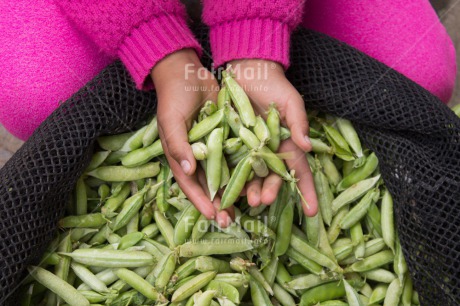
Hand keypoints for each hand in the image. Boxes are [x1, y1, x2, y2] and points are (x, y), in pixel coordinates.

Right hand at [151, 49, 231, 226]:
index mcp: (180, 155)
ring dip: (234, 190)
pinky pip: (236, 155)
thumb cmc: (174, 96)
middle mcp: (197, 156)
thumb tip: (188, 170)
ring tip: (246, 207)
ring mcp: (213, 147)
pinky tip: (256, 180)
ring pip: (224, 174)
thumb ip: (178, 144)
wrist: (188, 73)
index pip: (190, 183)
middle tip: (230, 221)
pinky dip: (244, 167)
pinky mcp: (228, 136)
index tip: (212, 215)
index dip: (200, 200)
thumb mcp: (171, 120)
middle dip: (219, 203)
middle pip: (208, 184)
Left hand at [228, 59, 317, 215]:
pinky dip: (230, 177)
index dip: (307, 191)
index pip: (299, 170)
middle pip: (273, 178)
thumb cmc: (273, 85)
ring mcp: (249, 150)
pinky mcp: (231, 144)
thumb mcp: (290, 101)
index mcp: (286, 143)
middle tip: (263, 201)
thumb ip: (299, 122)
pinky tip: (227, 189)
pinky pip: (231, 163)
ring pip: (252, 176)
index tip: (313, 212)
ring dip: (250, 190)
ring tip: (247, 200)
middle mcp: (268, 151)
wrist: (246, 71)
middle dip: (270, 191)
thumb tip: (307, 147)